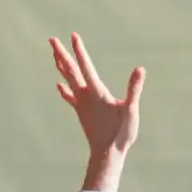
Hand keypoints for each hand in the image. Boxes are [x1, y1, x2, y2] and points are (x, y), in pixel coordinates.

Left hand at [50, 33, 145, 159]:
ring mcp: (81, 104)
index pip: (86, 66)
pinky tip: (59, 85)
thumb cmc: (120, 133)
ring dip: (61, 66)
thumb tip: (140, 70)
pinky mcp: (81, 113)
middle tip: (51, 39)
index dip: (79, 50)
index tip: (73, 35)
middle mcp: (85, 96)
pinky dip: (64, 89)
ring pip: (68, 80)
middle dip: (61, 53)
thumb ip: (134, 89)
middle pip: (70, 70)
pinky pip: (70, 97)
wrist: (106, 155)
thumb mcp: (131, 110)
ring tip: (55, 54)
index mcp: (96, 92)